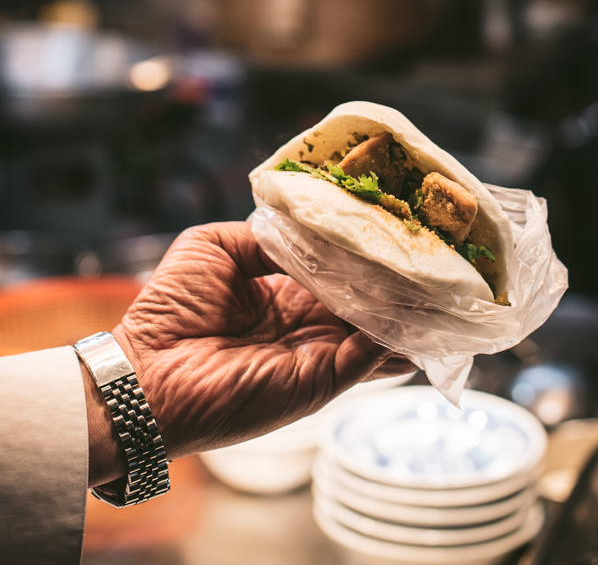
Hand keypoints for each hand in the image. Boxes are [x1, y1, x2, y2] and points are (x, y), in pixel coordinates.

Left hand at [84, 222, 412, 486]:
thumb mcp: (214, 247)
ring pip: (376, 329)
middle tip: (432, 254)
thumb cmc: (171, 307)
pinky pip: (367, 357)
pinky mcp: (318, 381)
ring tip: (439, 282)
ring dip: (404, 308)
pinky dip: (392, 336)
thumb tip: (310, 229)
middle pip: (364, 300)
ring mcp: (316, 355)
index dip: (362, 252)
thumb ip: (264, 236)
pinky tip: (414, 312)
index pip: (337, 271)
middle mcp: (307, 324)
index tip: (393, 228)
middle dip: (394, 280)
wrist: (146, 374)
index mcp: (284, 293)